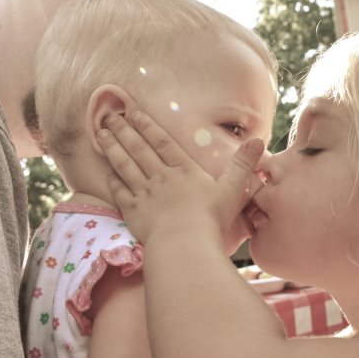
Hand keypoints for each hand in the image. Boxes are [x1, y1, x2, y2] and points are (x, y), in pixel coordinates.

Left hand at [98, 112, 265, 253]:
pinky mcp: (134, 213)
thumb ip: (243, 164)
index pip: (162, 142)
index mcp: (184, 171)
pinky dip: (112, 180)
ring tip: (100, 134)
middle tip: (109, 115)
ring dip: (112, 148)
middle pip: (139, 149)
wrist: (185, 245)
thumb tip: (258, 141)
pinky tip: (107, 171)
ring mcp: (145, 194)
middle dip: (124, 130)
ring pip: (125, 166)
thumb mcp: (234, 189)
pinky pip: (119, 192)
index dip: (148, 126)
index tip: (134, 112)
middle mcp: (161, 178)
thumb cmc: (211, 219)